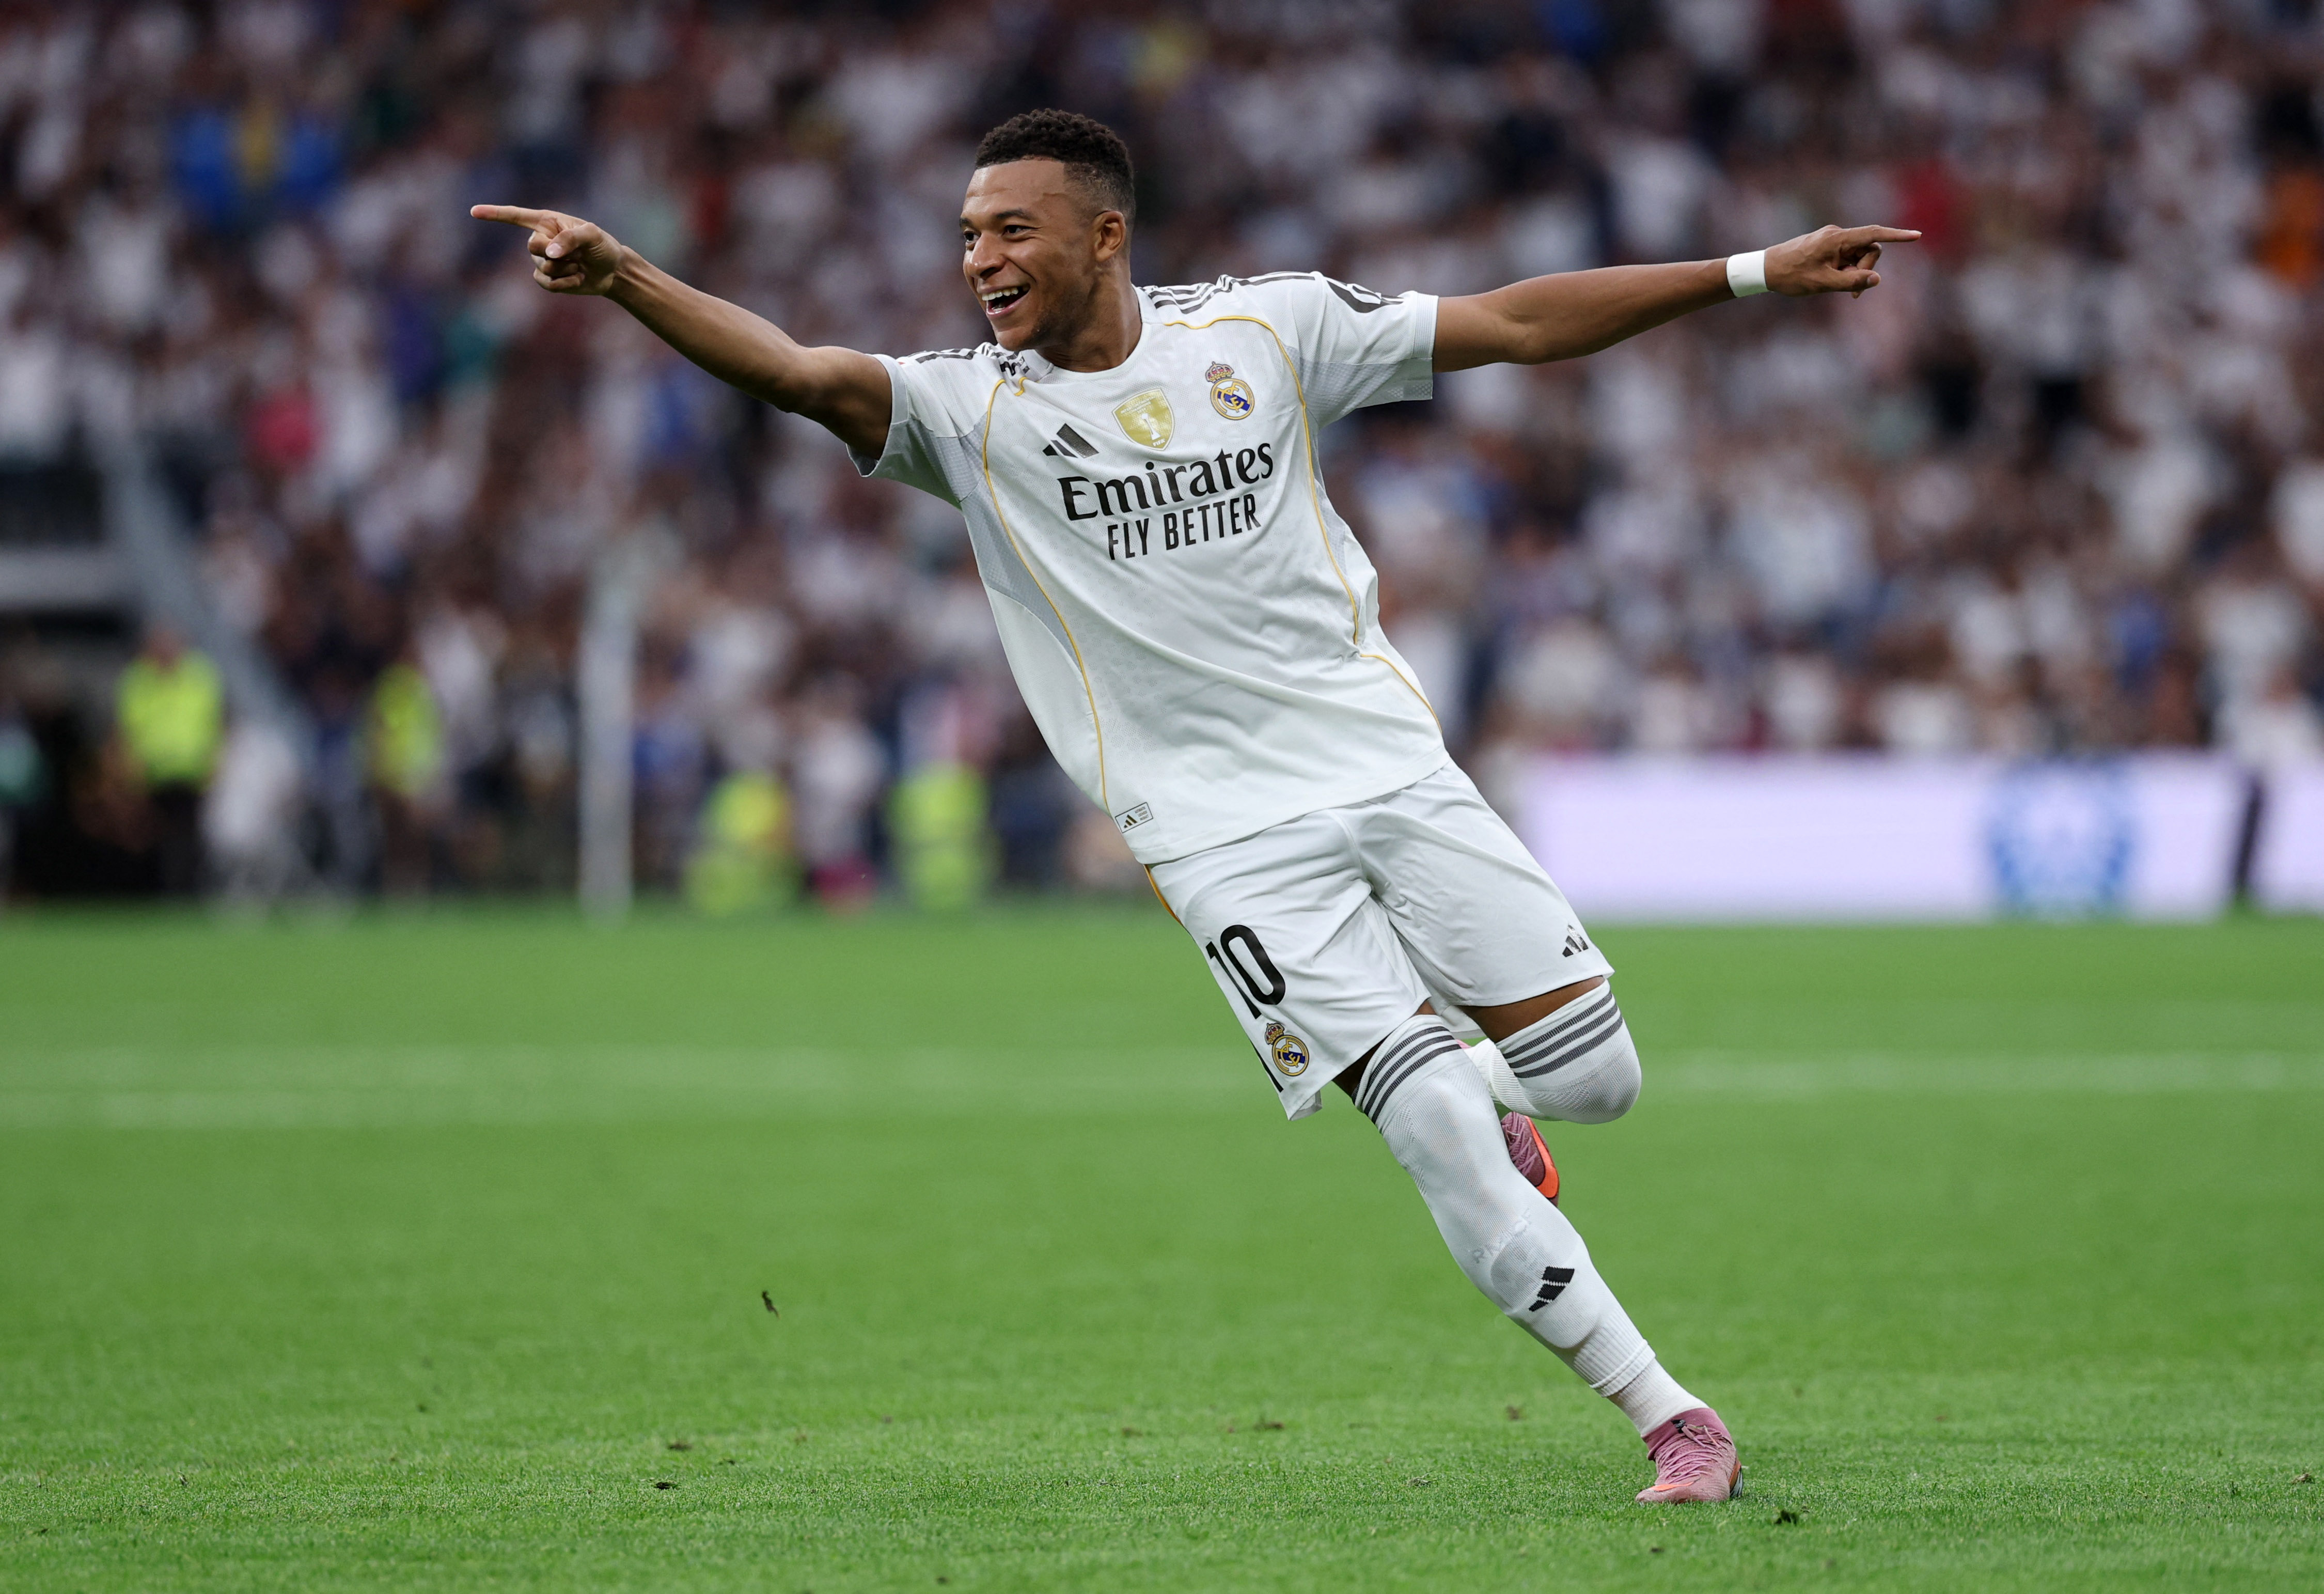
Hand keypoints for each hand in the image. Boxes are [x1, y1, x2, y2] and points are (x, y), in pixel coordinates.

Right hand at [469, 205, 628, 295]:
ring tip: (580, 265)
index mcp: (548, 221)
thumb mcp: (593, 235)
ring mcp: (542, 260)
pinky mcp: (547, 279)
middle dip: (555, 253)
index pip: (516, 216)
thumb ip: (571, 238)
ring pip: (543, 267)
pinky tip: (578, 278)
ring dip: (566, 269)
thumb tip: (549, 253)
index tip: (474, 211)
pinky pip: (546, 284)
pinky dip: (565, 283)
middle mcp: (541, 238)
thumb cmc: (603, 246)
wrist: (612, 271)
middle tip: (577, 254)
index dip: (495, 214)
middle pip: (532, 247)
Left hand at [1764, 224, 1920, 297]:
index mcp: (1837, 239)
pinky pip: (1846, 258)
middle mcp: (1837, 235)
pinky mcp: (1827, 246)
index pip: (1874, 234)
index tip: (1917, 236)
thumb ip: (1851, 282)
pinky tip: (1828, 281)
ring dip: (1853, 273)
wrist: (1765, 269)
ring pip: (1858, 256)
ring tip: (1831, 285)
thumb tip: (1876, 280)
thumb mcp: (1823, 284)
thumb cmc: (1791, 276)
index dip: (1897, 235)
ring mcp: (1832, 240)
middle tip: (1850, 292)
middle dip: (1865, 270)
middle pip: (1869, 249)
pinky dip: (1844, 271)